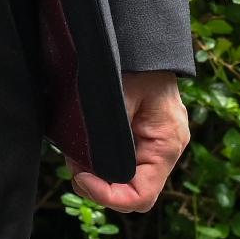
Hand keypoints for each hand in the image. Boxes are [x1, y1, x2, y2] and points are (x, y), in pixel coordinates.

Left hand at [71, 71, 189, 213]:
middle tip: (74, 166)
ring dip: (98, 176)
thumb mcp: (121, 94)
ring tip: (76, 157)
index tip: (82, 177)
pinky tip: (86, 150)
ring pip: (126, 182)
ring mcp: (155, 147)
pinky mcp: (144, 140)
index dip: (108, 197)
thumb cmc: (139, 64)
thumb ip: (108, 131)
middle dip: (99, 188)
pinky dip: (104, 164)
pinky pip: (125, 164)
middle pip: (132, 194)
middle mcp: (164, 152)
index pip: (140, 197)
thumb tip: (86, 162)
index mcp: (165, 145)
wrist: (147, 42)